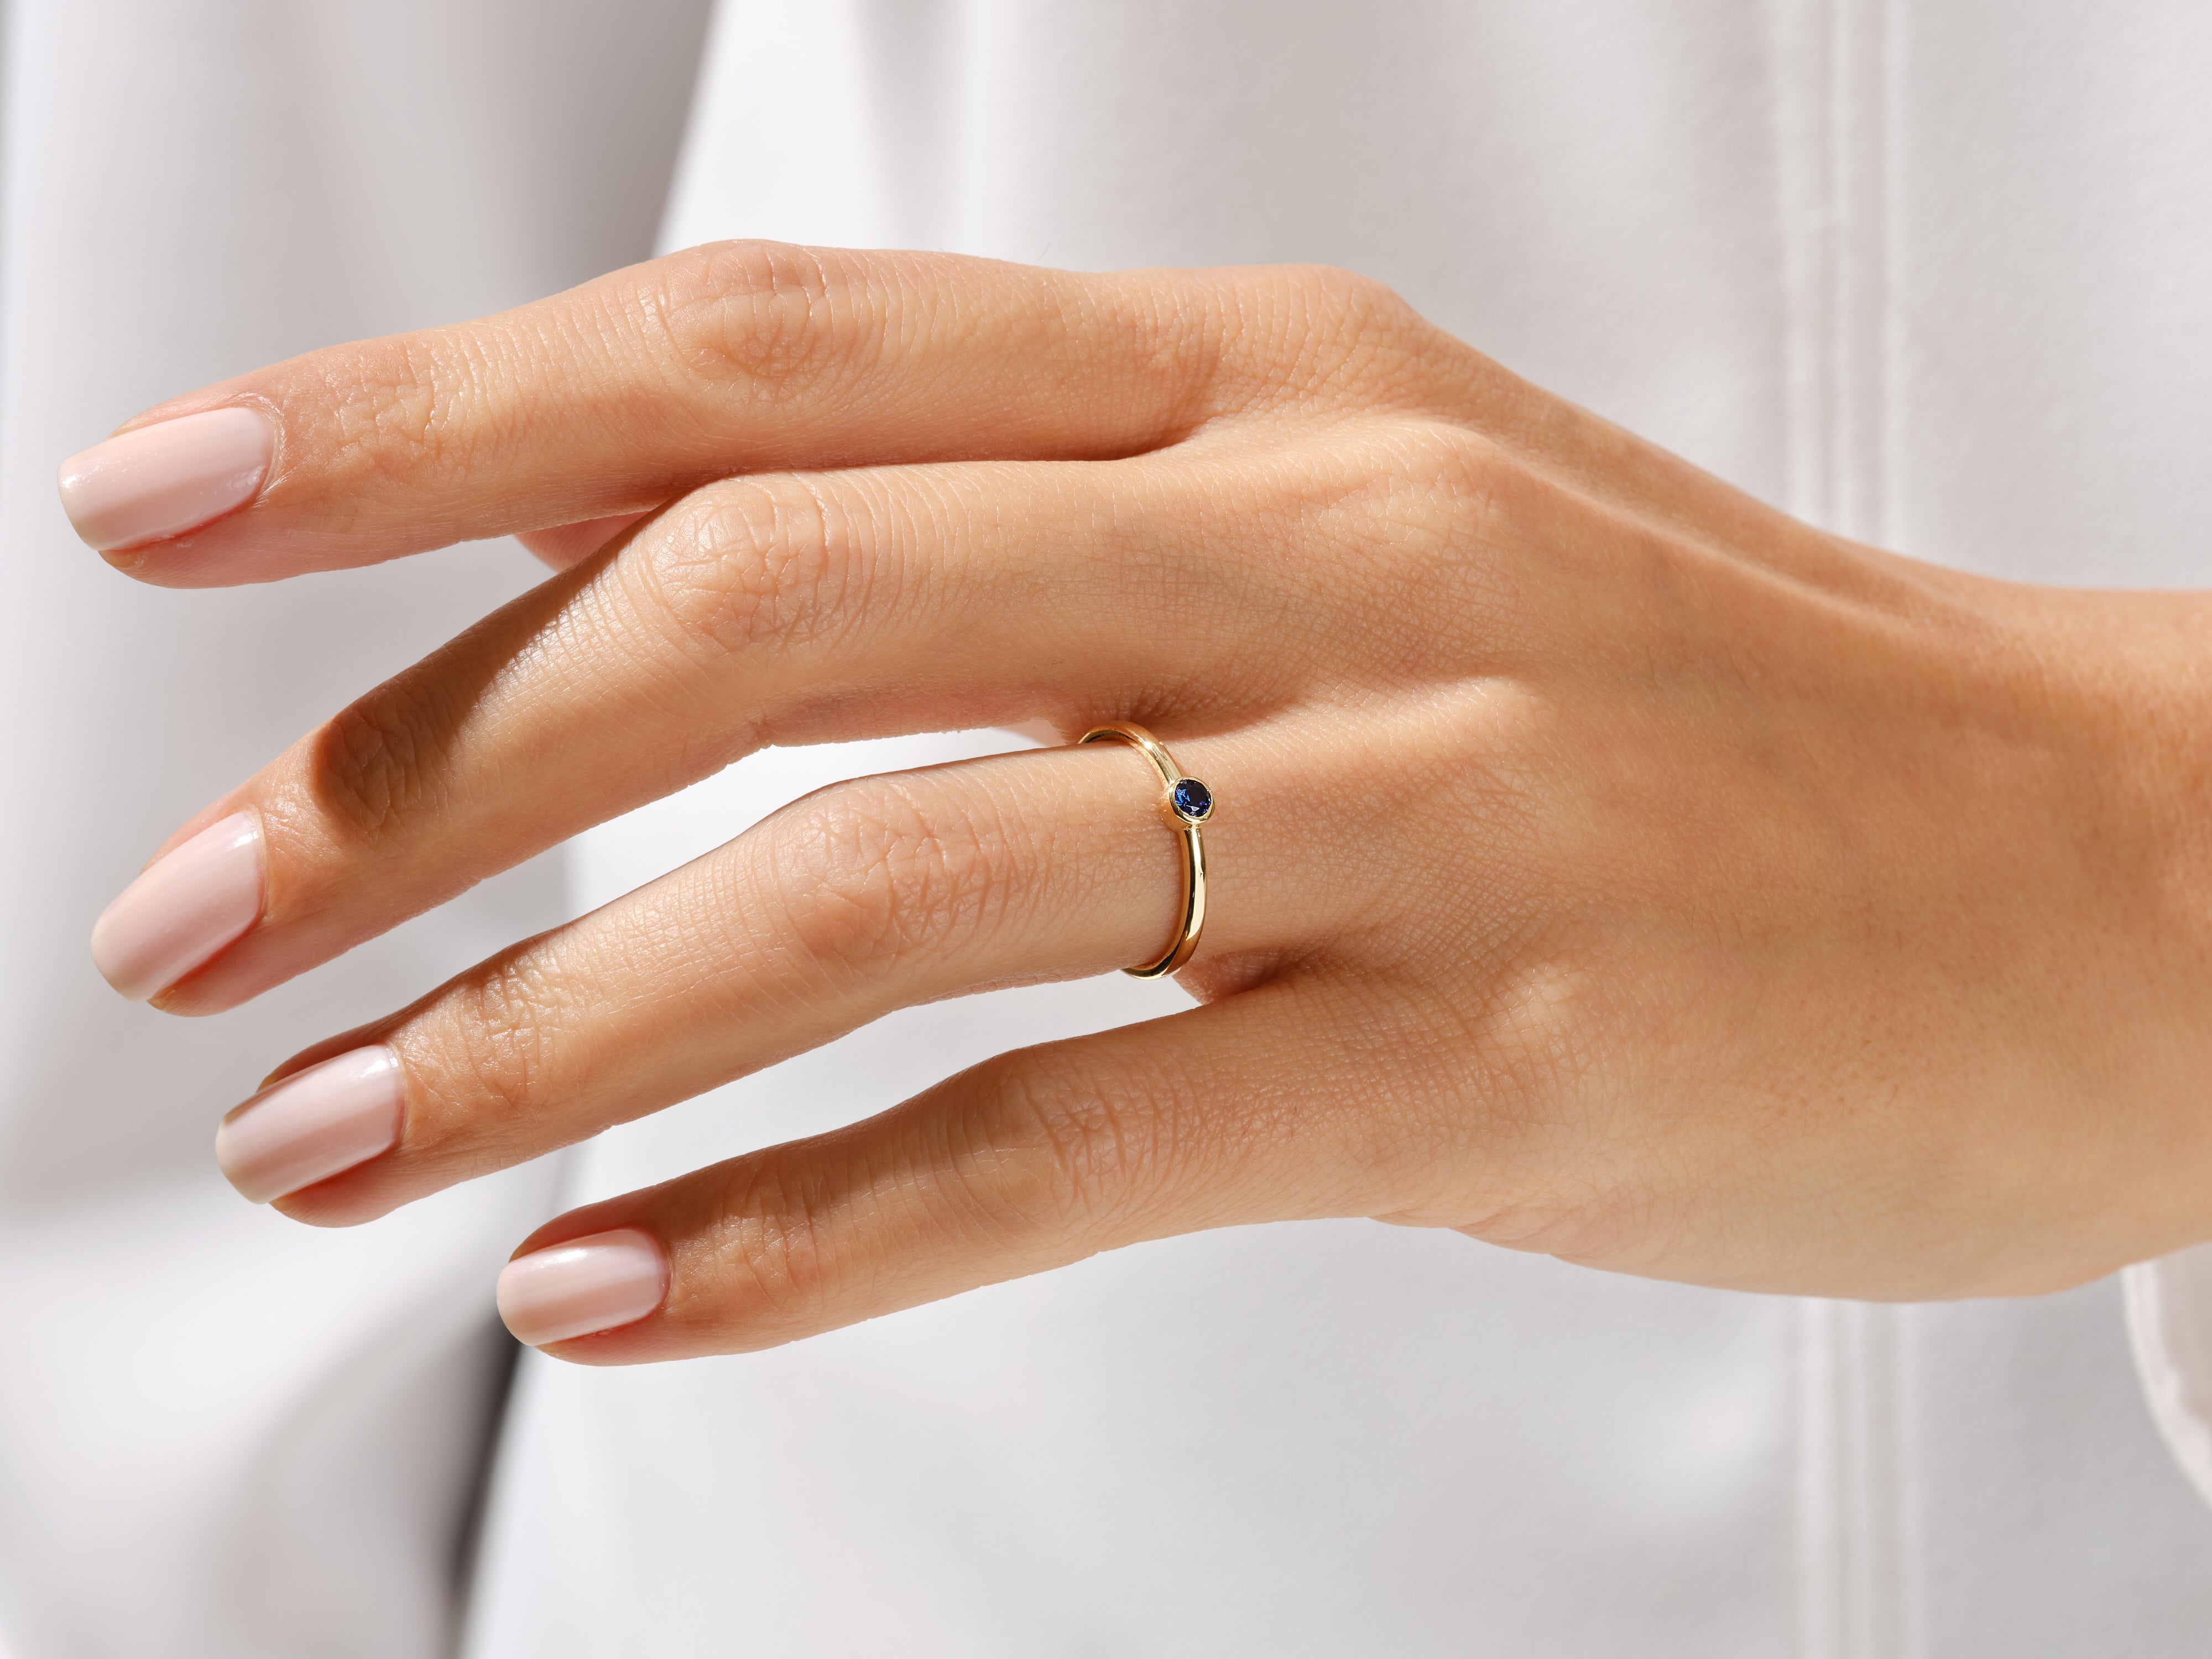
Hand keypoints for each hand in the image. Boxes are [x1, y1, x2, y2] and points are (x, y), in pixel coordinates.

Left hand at [65, 243, 2211, 1359]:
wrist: (2102, 860)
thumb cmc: (1695, 701)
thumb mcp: (1348, 516)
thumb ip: (1019, 527)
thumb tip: (640, 549)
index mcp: (1260, 376)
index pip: (752, 358)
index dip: (419, 425)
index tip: (168, 514)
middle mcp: (1323, 542)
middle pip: (755, 605)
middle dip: (420, 768)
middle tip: (193, 919)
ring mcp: (1425, 799)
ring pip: (874, 886)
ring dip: (550, 1028)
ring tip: (331, 1138)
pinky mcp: (1498, 1058)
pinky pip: (1072, 1135)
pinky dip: (809, 1229)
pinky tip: (620, 1288)